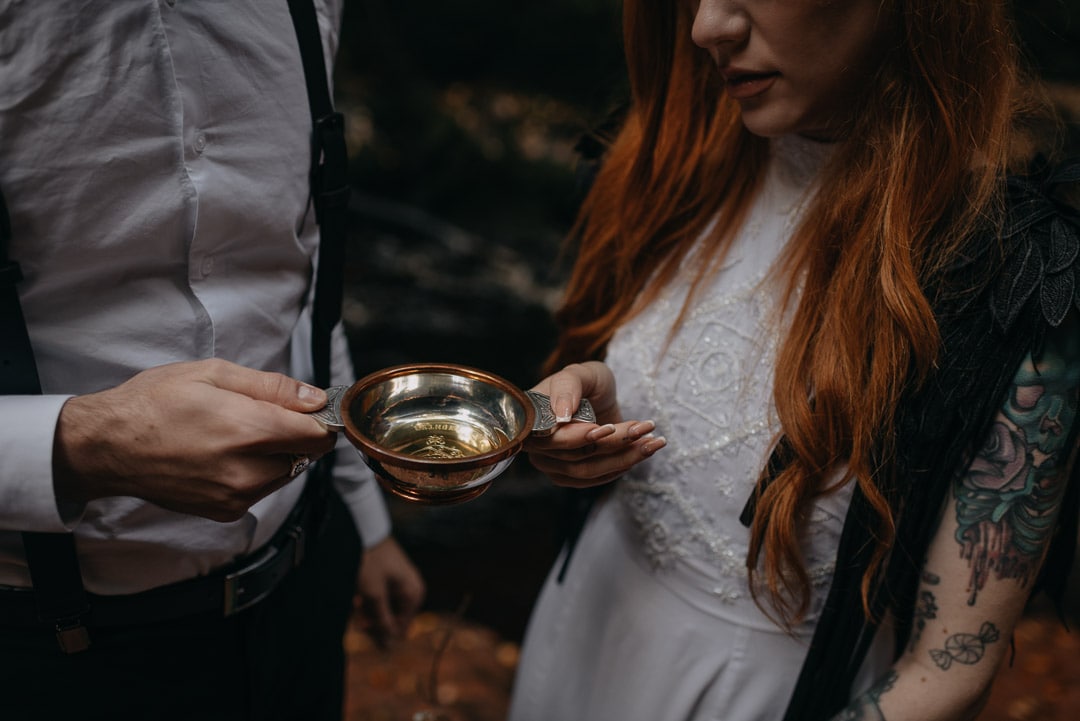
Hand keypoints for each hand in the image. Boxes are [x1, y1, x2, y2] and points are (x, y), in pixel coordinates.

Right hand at [52, 358, 335, 521]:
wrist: (107, 446)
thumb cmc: (155, 403)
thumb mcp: (214, 374)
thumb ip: (273, 388)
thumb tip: (316, 399)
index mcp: (248, 431)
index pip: (318, 436)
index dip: (320, 419)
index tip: (309, 409)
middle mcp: (247, 472)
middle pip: (304, 456)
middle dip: (293, 435)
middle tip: (258, 415)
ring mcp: (235, 497)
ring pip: (284, 474)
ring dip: (275, 455)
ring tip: (235, 434)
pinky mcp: (224, 512)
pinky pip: (260, 490)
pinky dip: (254, 473)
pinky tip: (223, 454)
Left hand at [355, 536, 425, 648]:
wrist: (364, 529)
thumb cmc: (370, 562)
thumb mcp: (374, 595)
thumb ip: (382, 622)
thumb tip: (389, 648)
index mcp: (414, 594)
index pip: (399, 628)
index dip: (379, 632)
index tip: (360, 626)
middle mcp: (411, 589)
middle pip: (391, 617)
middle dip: (371, 618)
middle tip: (355, 609)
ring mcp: (401, 582)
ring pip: (383, 607)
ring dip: (366, 608)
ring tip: (354, 597)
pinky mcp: (389, 576)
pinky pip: (379, 596)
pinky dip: (367, 598)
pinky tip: (356, 594)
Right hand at [524, 361, 665, 487]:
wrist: (597, 398)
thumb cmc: (587, 381)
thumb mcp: (581, 373)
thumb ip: (568, 387)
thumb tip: (561, 415)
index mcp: (532, 419)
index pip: (553, 437)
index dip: (579, 437)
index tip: (608, 428)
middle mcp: (536, 446)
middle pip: (576, 455)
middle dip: (614, 442)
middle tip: (646, 426)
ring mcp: (552, 465)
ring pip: (589, 470)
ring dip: (625, 457)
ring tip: (655, 440)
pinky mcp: (570, 476)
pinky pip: (596, 479)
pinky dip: (623, 465)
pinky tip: (644, 450)